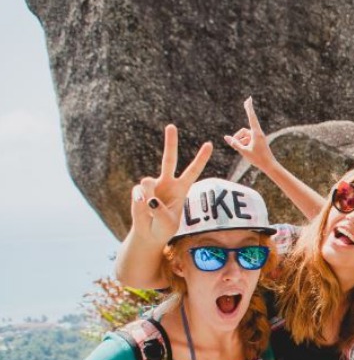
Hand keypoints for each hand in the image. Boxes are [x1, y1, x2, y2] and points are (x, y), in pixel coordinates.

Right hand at [130, 124, 211, 243]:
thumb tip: (148, 195)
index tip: (209, 144)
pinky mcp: (139, 191)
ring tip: (152, 210)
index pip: (193, 171)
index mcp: (181, 188)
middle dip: (170, 143)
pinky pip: (138, 192)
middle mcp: (167, 183)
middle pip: (169, 160)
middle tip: (171, 126)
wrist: (149, 234)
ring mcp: (152, 186)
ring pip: (148, 182)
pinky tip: (143, 208)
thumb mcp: (167, 222)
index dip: (201, 159)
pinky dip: (140, 201)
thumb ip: (160, 210)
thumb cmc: (164, 228)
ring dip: (149, 196)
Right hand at [224, 97, 277, 173]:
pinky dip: (244, 144)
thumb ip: (234, 144)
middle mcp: (258, 133)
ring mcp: (258, 137)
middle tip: (233, 144)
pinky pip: (248, 140)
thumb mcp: (244, 151)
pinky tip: (245, 152)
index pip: (251, 117)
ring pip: (245, 136)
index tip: (248, 99)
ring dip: (240, 142)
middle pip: (243, 131)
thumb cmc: (258, 159)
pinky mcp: (258, 141)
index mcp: (256, 133)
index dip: (249, 108)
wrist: (270, 166)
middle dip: (237, 137)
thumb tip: (226, 137)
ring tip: (242, 151)